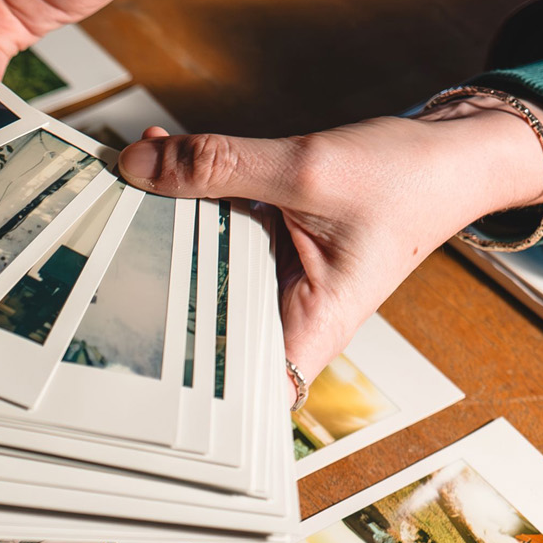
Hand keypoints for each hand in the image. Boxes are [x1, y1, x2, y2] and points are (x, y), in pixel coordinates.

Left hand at [117, 97, 542, 401]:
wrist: (446, 155)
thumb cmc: (406, 180)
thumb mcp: (307, 167)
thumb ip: (220, 166)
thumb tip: (138, 165)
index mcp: (309, 328)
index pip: (235, 387)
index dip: (181, 380)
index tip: (123, 346)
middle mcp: (286, 315)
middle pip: (201, 317)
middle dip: (150, 281)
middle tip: (95, 244)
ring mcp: (272, 279)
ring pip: (199, 266)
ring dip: (160, 227)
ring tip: (112, 190)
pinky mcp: (264, 243)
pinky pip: (211, 228)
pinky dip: (184, 196)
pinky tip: (154, 161)